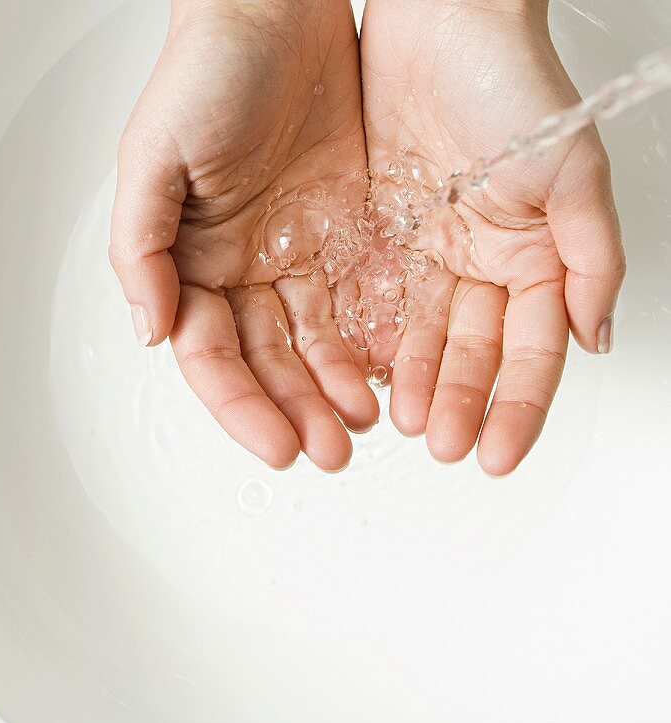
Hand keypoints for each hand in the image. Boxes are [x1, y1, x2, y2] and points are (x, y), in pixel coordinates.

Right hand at [110, 0, 377, 470]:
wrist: (278, 7)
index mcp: (188, 259)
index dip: (240, 405)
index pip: (209, 355)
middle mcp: (239, 265)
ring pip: (313, 342)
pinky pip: (358, 299)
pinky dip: (371, 341)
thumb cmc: (205, 70)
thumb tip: (149, 331)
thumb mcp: (152, 156)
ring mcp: (293, 250)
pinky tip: (387, 371)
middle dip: (294, 411)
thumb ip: (142, 248)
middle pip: (264, 361)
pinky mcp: (344, 228)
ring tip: (364, 424)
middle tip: (329, 451)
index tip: (276, 444)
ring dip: (334, 389)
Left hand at [360, 0, 624, 474]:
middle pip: (465, 350)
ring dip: (405, 380)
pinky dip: (359, 336)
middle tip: (438, 444)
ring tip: (390, 420)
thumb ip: (589, 258)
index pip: (526, 349)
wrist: (436, 19)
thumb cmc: (510, 79)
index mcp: (527, 254)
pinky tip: (353, 370)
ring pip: (411, 333)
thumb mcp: (570, 171)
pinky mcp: (369, 229)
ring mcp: (420, 247)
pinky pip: (362, 296)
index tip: (495, 453)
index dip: (515, 404)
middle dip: (453, 400)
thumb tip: (596, 337)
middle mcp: (472, 258)